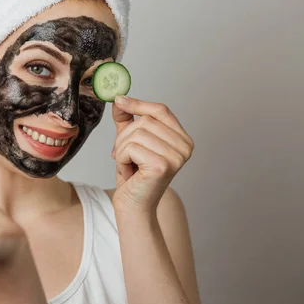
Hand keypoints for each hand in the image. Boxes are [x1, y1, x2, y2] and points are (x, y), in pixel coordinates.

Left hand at [110, 96, 193, 210]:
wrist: (133, 204)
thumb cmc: (134, 175)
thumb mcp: (131, 141)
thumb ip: (127, 119)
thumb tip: (119, 98)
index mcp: (182, 139)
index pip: (161, 110)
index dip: (138, 103)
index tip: (119, 100)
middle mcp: (185, 147)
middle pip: (144, 121)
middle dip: (124, 136)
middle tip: (123, 155)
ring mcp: (176, 156)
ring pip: (136, 133)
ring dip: (122, 149)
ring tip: (128, 165)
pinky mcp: (162, 166)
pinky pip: (131, 148)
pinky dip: (122, 160)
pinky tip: (130, 172)